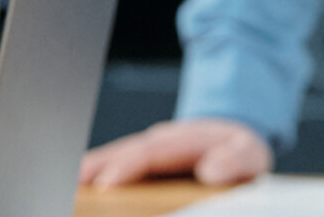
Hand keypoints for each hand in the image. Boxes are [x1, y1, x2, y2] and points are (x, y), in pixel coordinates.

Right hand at [78, 118, 271, 188]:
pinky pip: (116, 160)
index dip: (127, 165)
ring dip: (92, 167)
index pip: (151, 152)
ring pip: (116, 154)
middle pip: (125, 150)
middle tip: (80, 185)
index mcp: (187, 139)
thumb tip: (210, 171)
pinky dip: (97, 168)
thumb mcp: (250, 154)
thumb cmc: (239, 152)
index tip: (108, 182)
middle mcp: (161, 139)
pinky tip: (82, 181)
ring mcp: (148, 146)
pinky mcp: (141, 156)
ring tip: (72, 183)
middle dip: (101, 167)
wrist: (232, 138)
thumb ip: (235, 161)